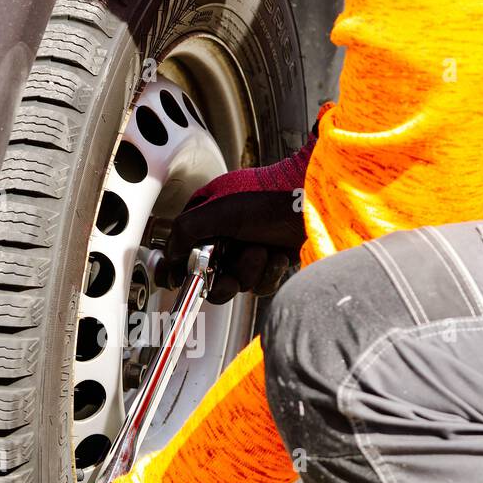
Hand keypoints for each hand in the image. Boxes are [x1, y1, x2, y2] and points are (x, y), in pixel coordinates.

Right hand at [160, 128, 316, 303]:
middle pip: (210, 275)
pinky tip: (279, 255)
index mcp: (208, 217)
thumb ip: (185, 232)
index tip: (184, 280)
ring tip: (263, 250)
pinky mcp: (271, 262)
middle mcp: (226, 235)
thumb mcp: (217, 210)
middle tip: (230, 270)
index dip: (182, 268)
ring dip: (251, 271)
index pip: (184, 250)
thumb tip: (170, 257)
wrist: (312, 202)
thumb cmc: (267, 196)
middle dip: (223, 276)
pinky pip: (261, 285)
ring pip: (237, 282)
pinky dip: (270, 274)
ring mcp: (249, 249)